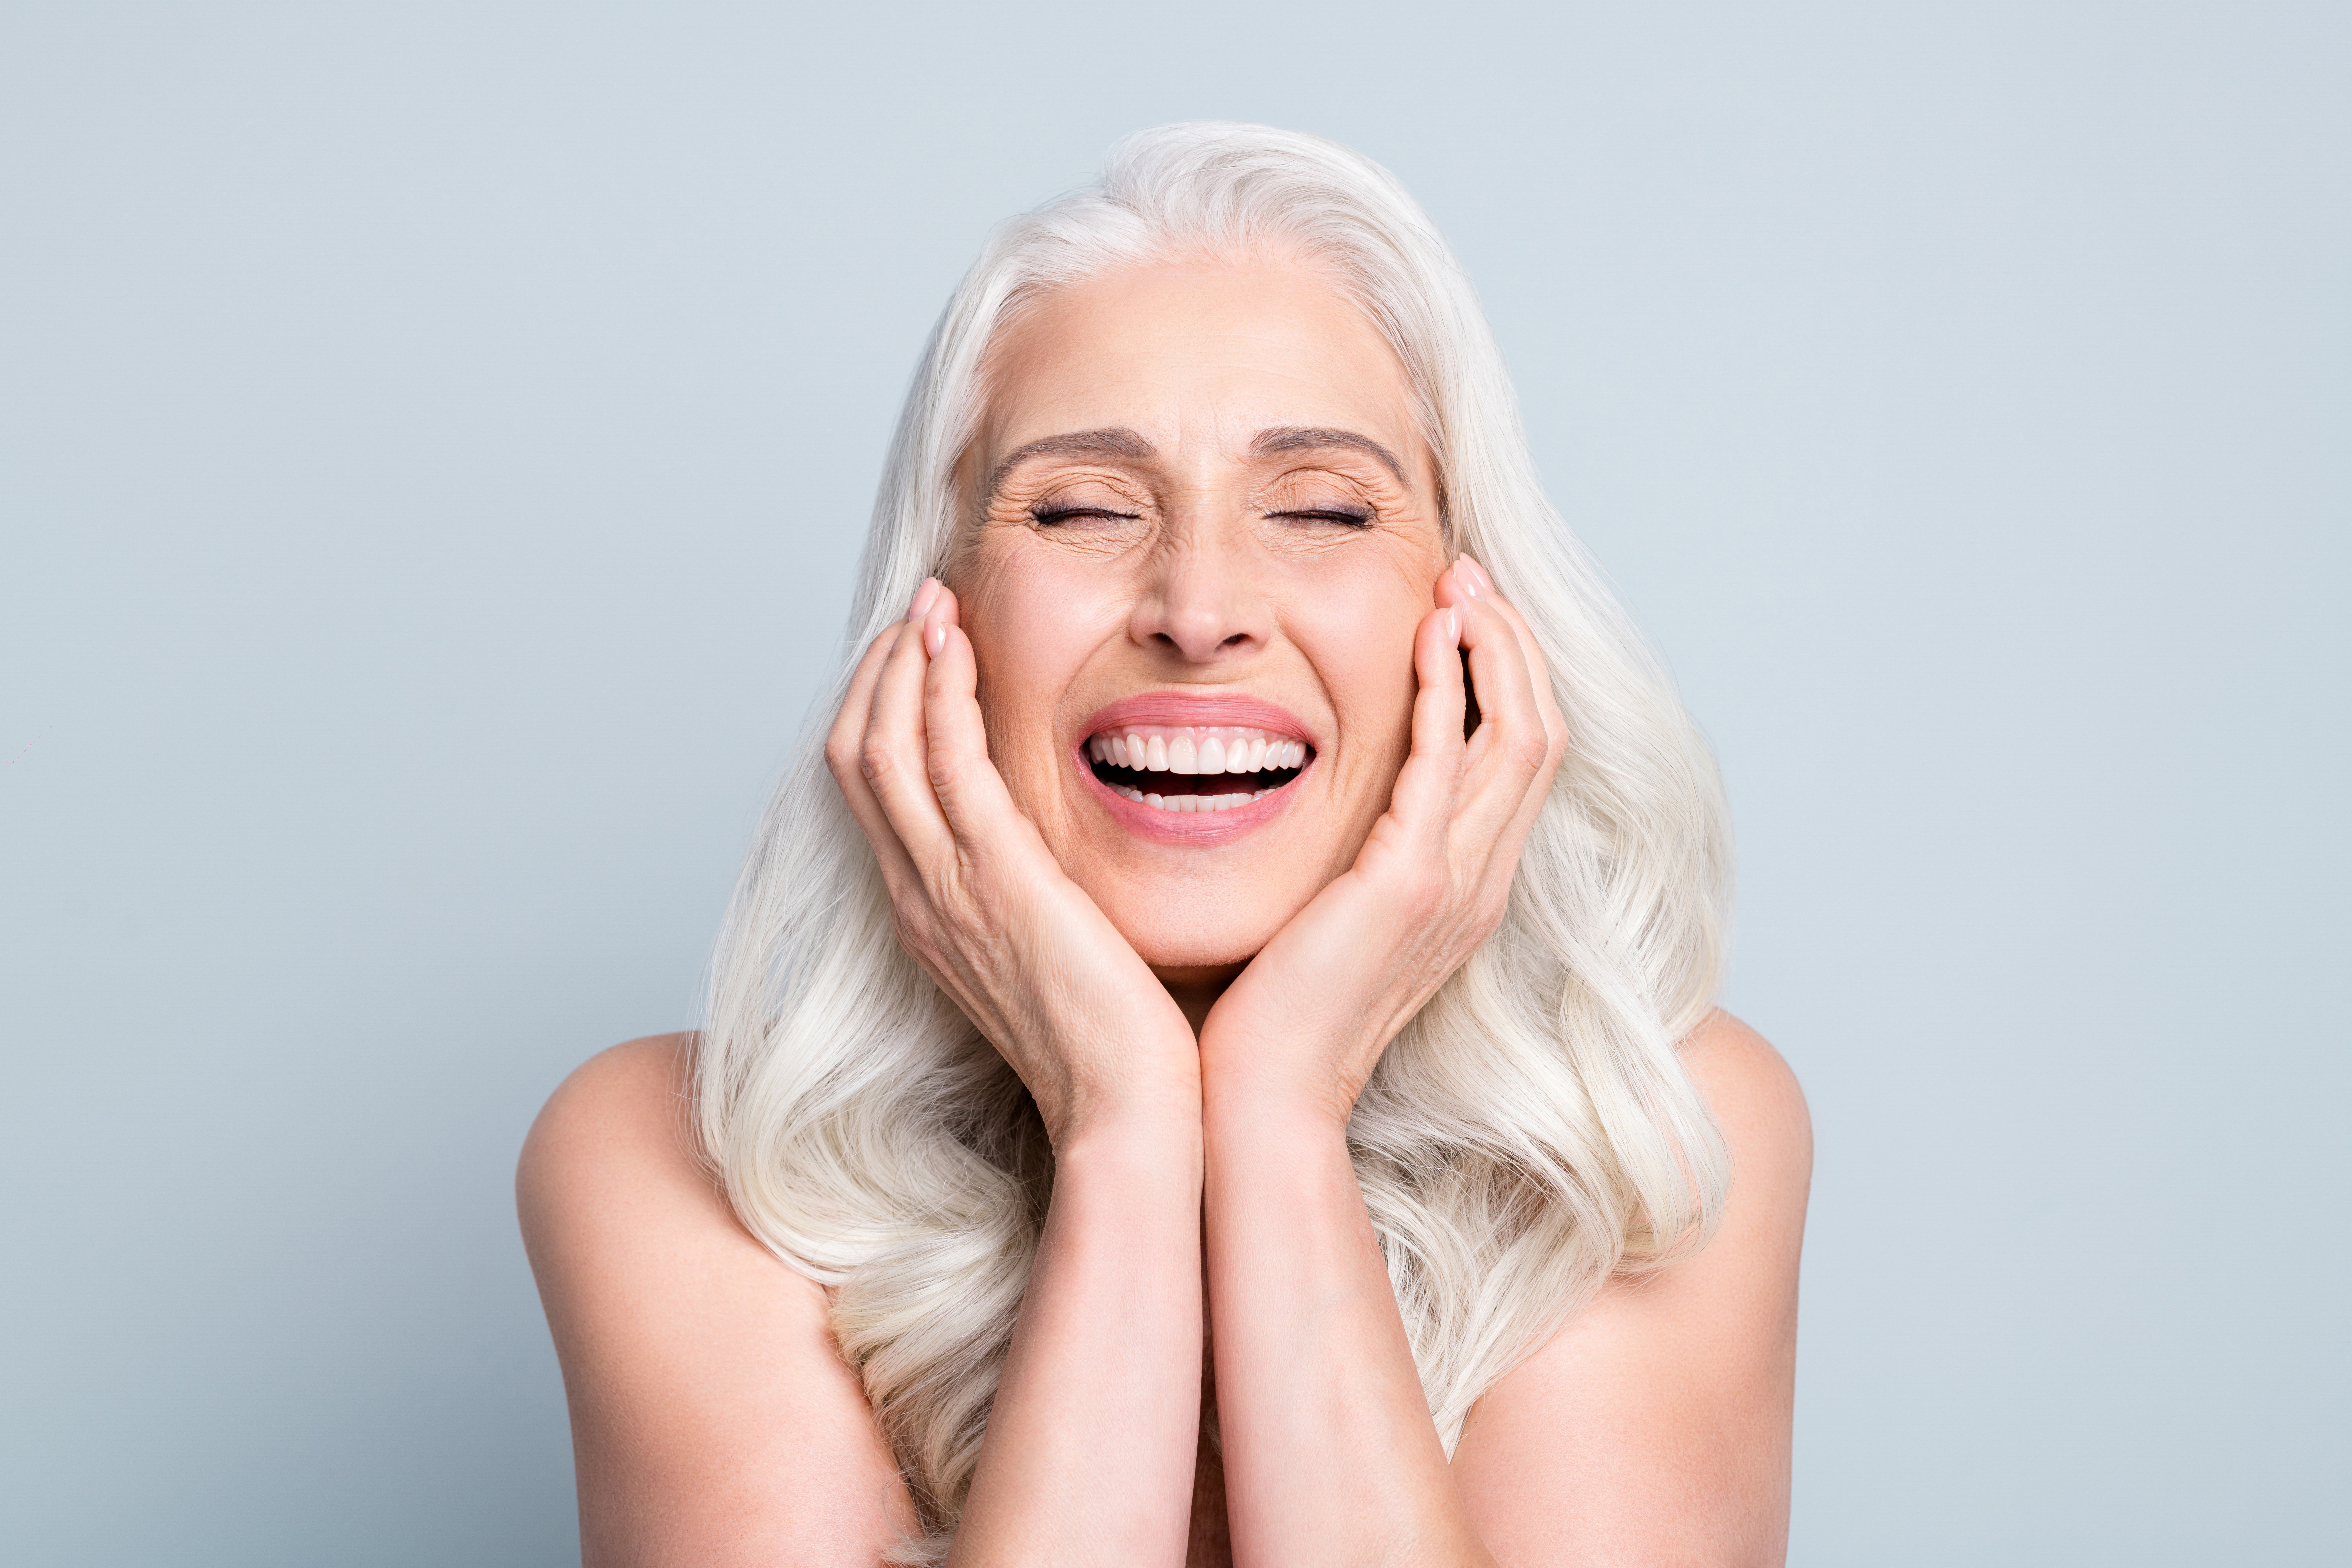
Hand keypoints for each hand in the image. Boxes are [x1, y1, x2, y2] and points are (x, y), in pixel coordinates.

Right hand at [827, 580, 1199, 1144]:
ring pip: (882, 748)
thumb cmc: (1114, 1040)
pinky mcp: (992, 880)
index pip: (877, 791)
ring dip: (902, 664)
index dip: (886, 710)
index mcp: (933, 915)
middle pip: (857, 757)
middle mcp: (921, 898)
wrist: (1126, 1111)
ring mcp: (946, 889)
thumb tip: (1054, 854)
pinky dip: (938, 695)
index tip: (923, 651)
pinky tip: (956, 646)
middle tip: (919, 608)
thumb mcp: (1055, 952)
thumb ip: (1037, 897)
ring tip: (931, 603)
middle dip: (881, 672)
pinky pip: (941, 765)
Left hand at [1196, 555, 1566, 1126]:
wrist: (1265, 1097)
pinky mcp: (1410, 882)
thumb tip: (1334, 804)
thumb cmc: (1277, 1013)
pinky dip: (1446, 691)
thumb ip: (1353, 859)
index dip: (1505, 677)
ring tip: (1459, 585)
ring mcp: (1454, 883)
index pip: (1519, 758)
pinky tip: (1427, 636)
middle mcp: (1479, 882)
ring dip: (1493, 649)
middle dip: (1513, 643)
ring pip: (1519, 736)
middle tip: (1470, 576)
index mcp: (1465, 888)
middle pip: (1539, 732)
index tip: (1465, 613)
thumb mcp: (1333, 916)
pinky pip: (1448, 763)